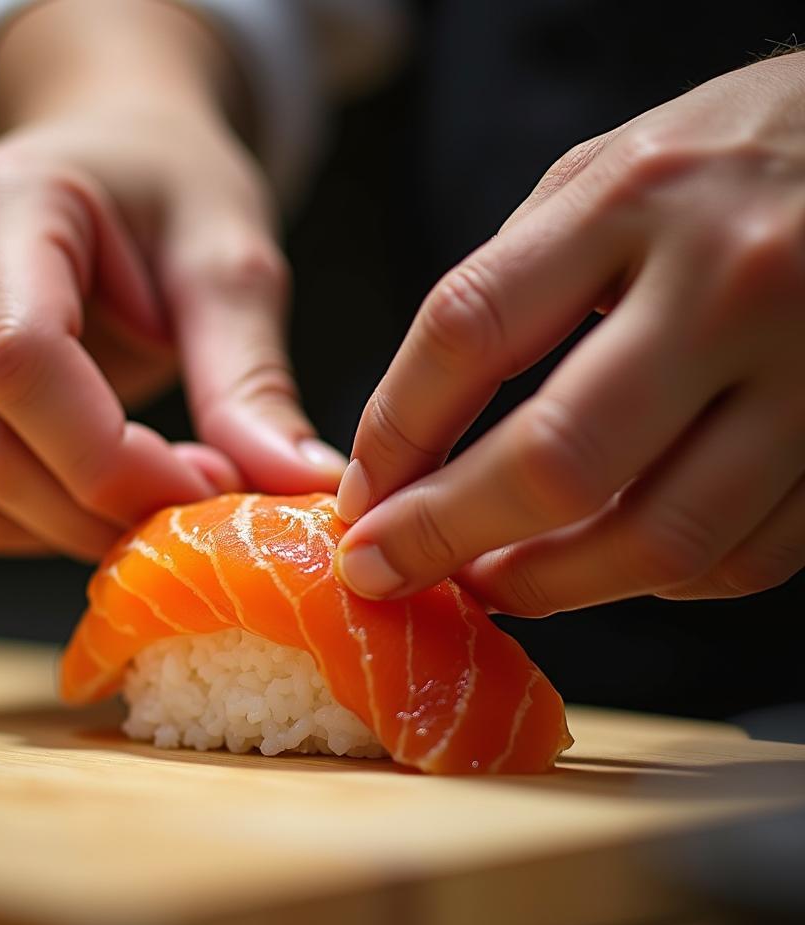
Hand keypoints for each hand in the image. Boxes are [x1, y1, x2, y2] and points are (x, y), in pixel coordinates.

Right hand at [0, 0, 344, 560]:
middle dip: (109, 508)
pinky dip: (45, 527)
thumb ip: (253, 378)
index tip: (213, 488)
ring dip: (79, 530)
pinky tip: (112, 492)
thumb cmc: (170, 190)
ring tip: (165, 489)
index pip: (21, 363)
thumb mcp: (230, 263)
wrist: (106, 160)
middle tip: (206, 499)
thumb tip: (302, 484)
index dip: (114, 457)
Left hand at [335, 53, 804, 613]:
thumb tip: (419, 441)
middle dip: (448, 536)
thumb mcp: (602, 180)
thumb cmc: (725, 160)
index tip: (359, 496)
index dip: (393, 434)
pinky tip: (603, 560)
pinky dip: (654, 579)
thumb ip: (512, 290)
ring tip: (489, 582)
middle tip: (387, 569)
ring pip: (660, 538)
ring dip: (551, 584)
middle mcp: (730, 286)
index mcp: (637, 200)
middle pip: (557, 461)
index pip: (469, 333)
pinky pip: (744, 556)